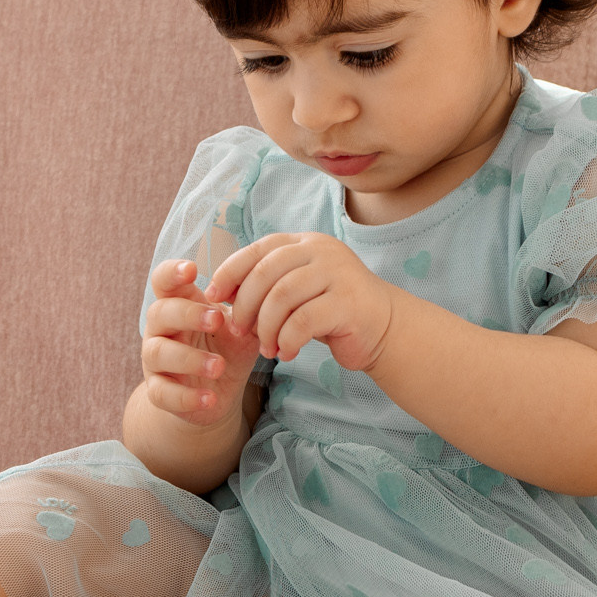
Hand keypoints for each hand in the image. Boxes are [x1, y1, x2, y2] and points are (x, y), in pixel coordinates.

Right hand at [141, 257, 260, 427]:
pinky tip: (210, 398)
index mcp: (178, 304)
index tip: (192, 270)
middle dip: (187, 314)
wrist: (218, 394)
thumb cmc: (227, 349)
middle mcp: (161, 329)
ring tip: (219, 366)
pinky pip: (162, 393)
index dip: (172, 272)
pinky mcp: (159, 392)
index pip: (164, 280)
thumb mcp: (242, 328)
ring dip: (189, 358)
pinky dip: (186, 397)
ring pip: (157, 352)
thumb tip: (263, 293)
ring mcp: (155, 361)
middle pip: (159, 312)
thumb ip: (250, 311)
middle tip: (217, 319)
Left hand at [205, 232, 394, 373]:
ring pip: (282, 297)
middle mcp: (321, 251)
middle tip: (240, 331)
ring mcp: (338, 273)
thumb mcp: (295, 292)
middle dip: (245, 305)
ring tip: (266, 348)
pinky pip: (303, 322)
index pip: (257, 249)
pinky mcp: (349, 302)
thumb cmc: (330, 312)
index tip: (214, 297)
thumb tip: (218, 292)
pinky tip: (287, 353)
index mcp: (304, 243)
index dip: (230, 272)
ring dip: (266, 327)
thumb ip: (265, 285)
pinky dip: (287, 340)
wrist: (383, 329)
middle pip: (265, 273)